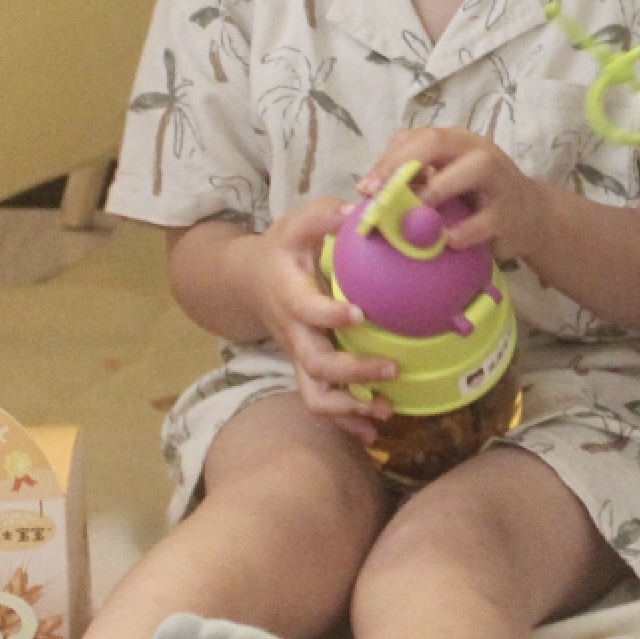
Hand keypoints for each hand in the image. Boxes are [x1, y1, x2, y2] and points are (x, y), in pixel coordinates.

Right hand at [229, 198, 395, 442]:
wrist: (247, 281)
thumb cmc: (281, 249)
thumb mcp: (296, 225)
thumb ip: (324, 216)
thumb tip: (359, 207)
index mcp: (291, 295)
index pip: (308, 310)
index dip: (330, 315)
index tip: (360, 313)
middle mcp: (293, 333)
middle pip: (316, 364)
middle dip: (353, 372)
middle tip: (392, 368)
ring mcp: (298, 356)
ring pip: (314, 395)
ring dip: (348, 410)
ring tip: (384, 411)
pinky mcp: (306, 370)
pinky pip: (320, 404)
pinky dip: (345, 423)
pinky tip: (375, 431)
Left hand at [360, 127, 549, 262]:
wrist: (530, 216)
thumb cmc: (475, 198)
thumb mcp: (444, 183)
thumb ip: (413, 184)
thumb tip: (364, 197)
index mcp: (455, 142)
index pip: (415, 139)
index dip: (387, 161)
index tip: (364, 189)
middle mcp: (477, 150)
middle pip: (437, 143)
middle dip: (403, 167)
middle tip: (378, 197)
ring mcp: (499, 178)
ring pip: (472, 170)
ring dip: (438, 189)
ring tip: (415, 215)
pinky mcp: (510, 211)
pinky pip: (486, 219)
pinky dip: (464, 231)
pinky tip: (446, 242)